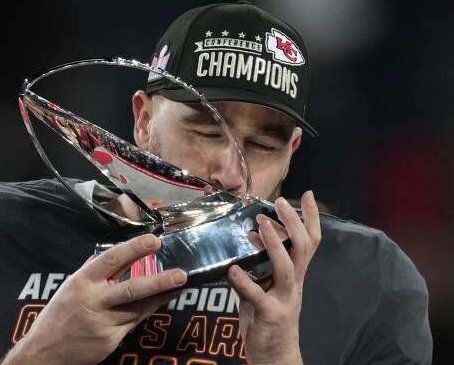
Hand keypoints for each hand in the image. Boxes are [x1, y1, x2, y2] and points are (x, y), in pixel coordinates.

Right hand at [2, 234, 186, 364]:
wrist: (45, 351)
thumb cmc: (59, 314)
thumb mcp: (71, 286)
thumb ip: (91, 271)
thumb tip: (111, 254)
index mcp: (83, 281)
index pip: (111, 260)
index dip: (134, 248)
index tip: (154, 241)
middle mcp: (95, 301)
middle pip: (132, 289)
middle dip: (159, 281)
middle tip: (181, 274)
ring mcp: (104, 323)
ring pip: (139, 308)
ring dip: (161, 296)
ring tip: (179, 286)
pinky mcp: (111, 339)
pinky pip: (133, 322)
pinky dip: (146, 311)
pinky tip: (160, 302)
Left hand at [228, 191, 320, 364]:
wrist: (275, 355)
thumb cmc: (268, 316)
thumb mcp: (265, 284)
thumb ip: (259, 261)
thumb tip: (250, 233)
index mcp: (295, 274)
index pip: (309, 241)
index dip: (310, 219)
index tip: (307, 195)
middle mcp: (295, 284)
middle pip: (303, 249)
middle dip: (293, 223)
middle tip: (281, 202)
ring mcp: (285, 299)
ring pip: (286, 268)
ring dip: (274, 245)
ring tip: (261, 225)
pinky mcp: (270, 315)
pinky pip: (258, 297)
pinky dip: (245, 283)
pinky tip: (232, 270)